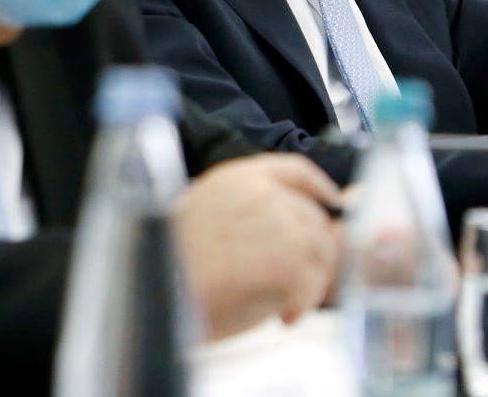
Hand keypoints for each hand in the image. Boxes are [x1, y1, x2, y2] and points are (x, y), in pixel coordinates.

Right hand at [175, 154, 342, 339]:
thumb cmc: (169, 268)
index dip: (320, 189)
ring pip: (322, 252)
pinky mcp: (287, 261)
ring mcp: (280, 224)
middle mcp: (263, 193)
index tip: (332, 204)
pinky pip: (313, 284)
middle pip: (315, 218)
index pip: (296, 170)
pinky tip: (280, 315)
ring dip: (309, 282)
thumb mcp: (209, 223)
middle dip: (314, 252)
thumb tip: (306, 227)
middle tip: (296, 284)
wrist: (155, 296)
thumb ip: (255, 216)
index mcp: (238, 177)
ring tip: (283, 303)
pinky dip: (302, 304)